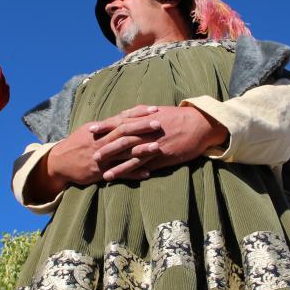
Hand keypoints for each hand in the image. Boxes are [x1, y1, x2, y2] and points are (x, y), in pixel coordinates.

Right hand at [46, 105, 160, 185]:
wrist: (59, 162)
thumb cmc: (78, 143)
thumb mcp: (90, 129)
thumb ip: (108, 125)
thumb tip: (125, 116)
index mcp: (100, 129)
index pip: (122, 118)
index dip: (138, 113)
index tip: (154, 110)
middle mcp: (102, 141)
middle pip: (124, 132)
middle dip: (142, 128)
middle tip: (159, 124)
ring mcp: (102, 157)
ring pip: (124, 153)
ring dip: (141, 150)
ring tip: (157, 147)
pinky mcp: (100, 172)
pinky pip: (119, 173)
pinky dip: (134, 173)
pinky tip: (148, 173)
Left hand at [94, 106, 227, 180]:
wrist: (199, 125)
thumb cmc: (179, 118)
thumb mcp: (159, 112)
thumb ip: (142, 114)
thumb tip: (127, 114)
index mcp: (144, 118)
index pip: (120, 121)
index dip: (105, 126)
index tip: (91, 129)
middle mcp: (145, 131)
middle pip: (120, 138)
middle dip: (105, 146)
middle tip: (90, 153)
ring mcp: (152, 144)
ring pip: (128, 153)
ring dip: (113, 162)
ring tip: (100, 170)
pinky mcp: (160, 156)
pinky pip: (140, 164)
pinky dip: (127, 171)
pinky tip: (118, 177)